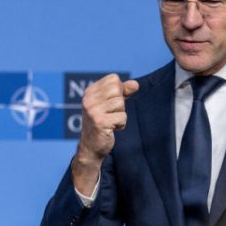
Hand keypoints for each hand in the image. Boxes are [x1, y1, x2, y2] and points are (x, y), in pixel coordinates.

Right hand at [72, 74, 138, 194]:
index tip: (112, 103)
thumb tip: (135, 84)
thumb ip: (123, 92)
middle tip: (112, 113)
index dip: (119, 90)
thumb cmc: (102, 123)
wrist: (91, 147)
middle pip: (117, 89)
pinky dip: (121, 125)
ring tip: (111, 122)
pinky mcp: (100, 122)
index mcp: (90, 92)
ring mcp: (93, 111)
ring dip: (120, 115)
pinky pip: (122, 117)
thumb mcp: (110, 104)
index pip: (113, 79)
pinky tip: (111, 129)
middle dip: (120, 103)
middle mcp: (89, 99)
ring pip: (120, 104)